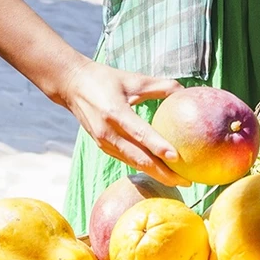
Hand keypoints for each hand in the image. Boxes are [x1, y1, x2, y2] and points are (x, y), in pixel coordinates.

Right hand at [58, 57, 180, 176]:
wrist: (72, 86)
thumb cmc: (104, 79)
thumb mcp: (133, 79)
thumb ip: (160, 86)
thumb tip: (185, 92)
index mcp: (115, 113)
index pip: (140, 134)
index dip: (159, 146)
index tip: (177, 157)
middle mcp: (108, 133)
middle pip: (139, 158)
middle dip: (163, 173)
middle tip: (187, 180)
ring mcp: (104, 143)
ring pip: (134, 163)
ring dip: (156, 174)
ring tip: (178, 180)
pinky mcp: (103, 147)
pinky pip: (127, 159)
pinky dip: (144, 167)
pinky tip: (160, 171)